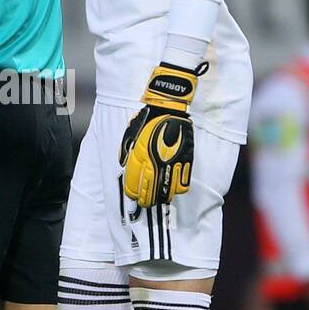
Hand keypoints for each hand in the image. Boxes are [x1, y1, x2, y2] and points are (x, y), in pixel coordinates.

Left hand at [119, 62, 199, 207]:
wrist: (168, 106)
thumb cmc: (147, 118)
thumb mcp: (131, 133)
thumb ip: (127, 150)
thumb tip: (123, 162)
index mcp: (140, 156)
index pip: (135, 184)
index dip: (134, 193)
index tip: (134, 196)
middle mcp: (155, 162)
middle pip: (150, 192)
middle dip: (147, 200)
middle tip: (146, 203)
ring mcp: (171, 162)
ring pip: (167, 191)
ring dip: (162, 196)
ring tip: (159, 198)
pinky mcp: (185, 159)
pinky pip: (183, 182)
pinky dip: (178, 189)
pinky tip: (173, 190)